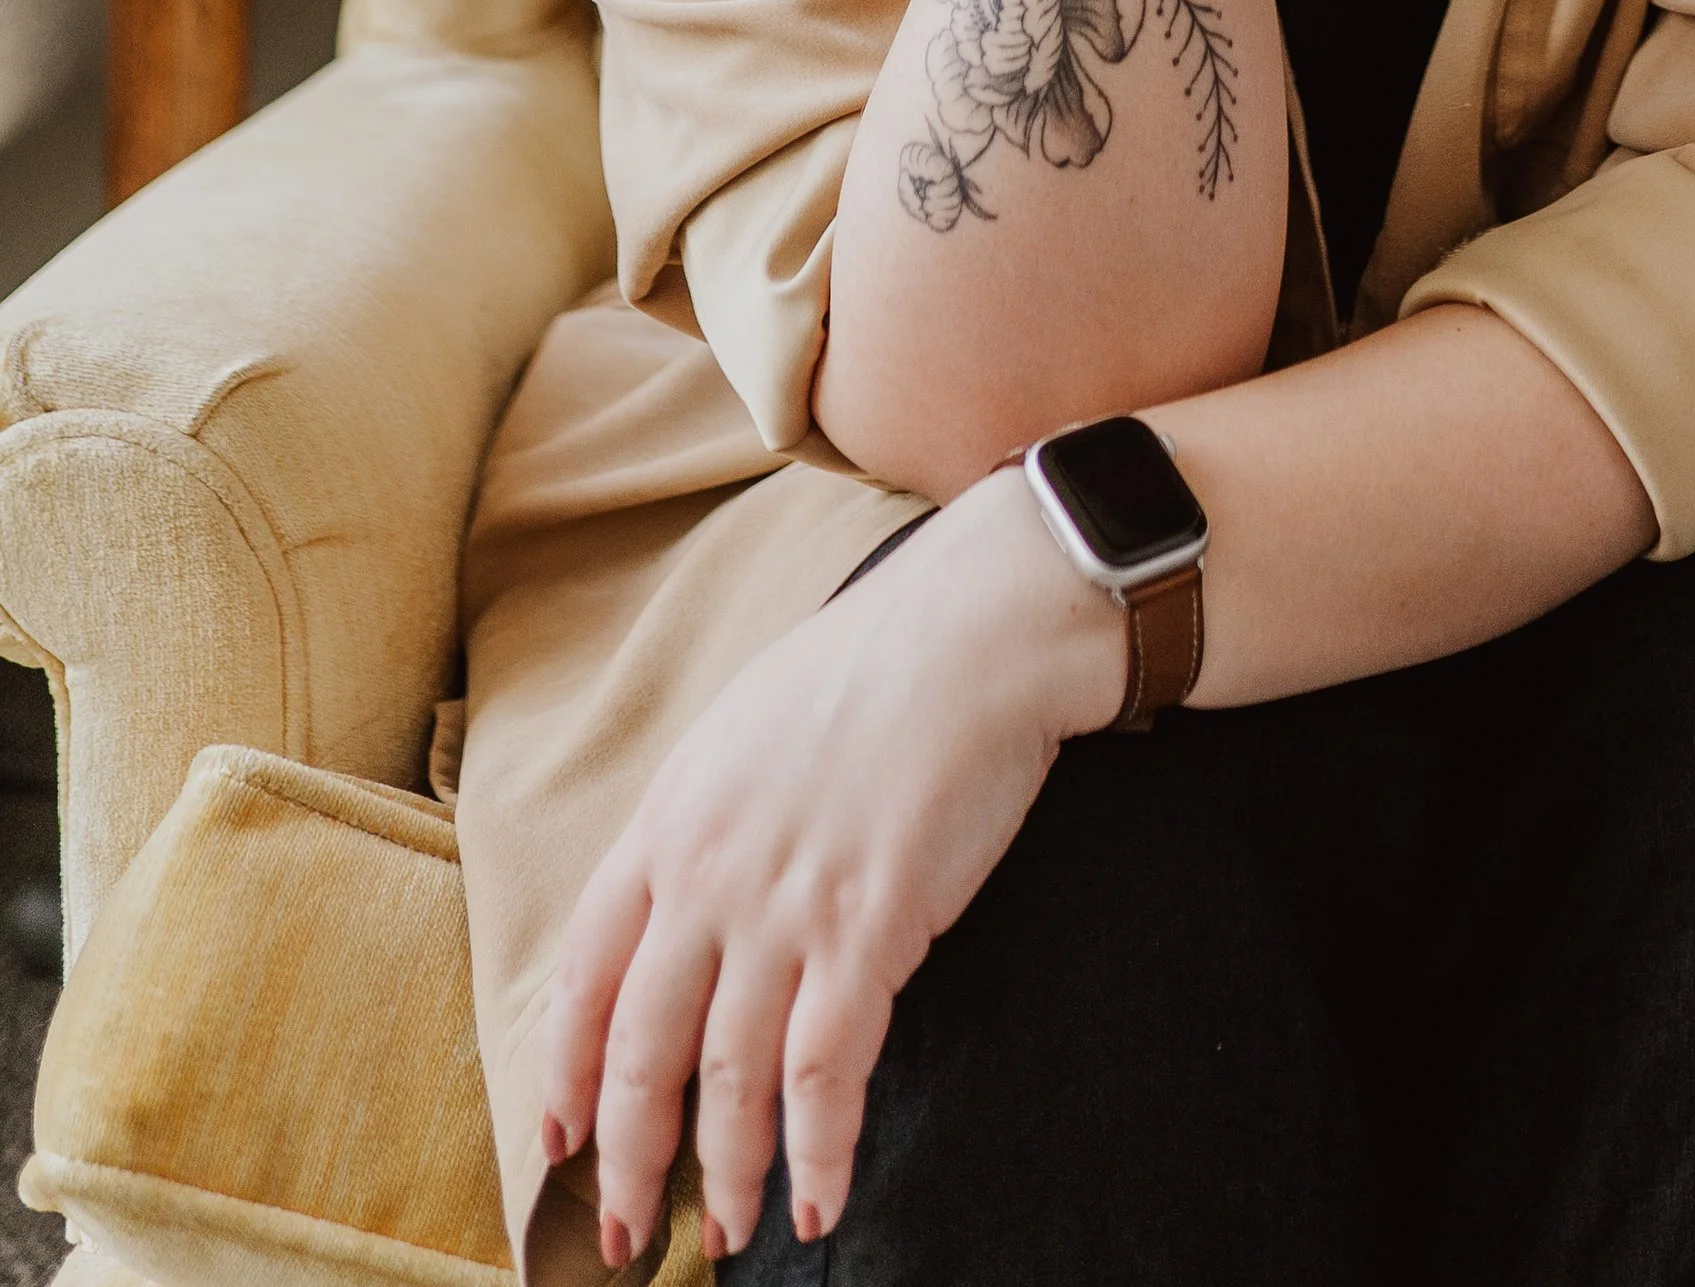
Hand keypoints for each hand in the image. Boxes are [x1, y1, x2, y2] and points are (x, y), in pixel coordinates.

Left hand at [541, 472, 1124, 1261]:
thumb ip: (702, 823)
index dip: (565, 1070)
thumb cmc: (867, 671)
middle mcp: (708, 875)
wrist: (968, 636)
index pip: (585, 972)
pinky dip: (819, 1152)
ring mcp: (784, 907)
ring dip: (728, 1174)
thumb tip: (685, 897)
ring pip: (729, 1077)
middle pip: (642, 1047)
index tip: (557, 1143)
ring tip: (727, 1237)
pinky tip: (820, 1203)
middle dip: (628, 1158)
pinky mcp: (869, 930)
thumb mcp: (743, 733)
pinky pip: (825, 1071)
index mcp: (669, 822)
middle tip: (623, 1235)